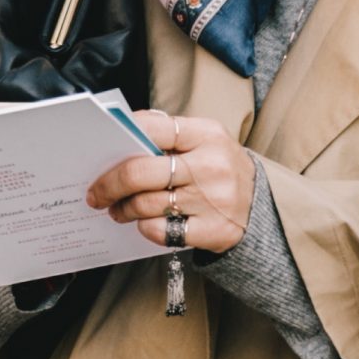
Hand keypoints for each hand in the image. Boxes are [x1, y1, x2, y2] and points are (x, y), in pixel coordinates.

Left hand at [87, 112, 254, 253]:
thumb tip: (121, 135)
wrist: (261, 209)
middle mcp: (210, 165)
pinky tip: (145, 223)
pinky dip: (145, 227)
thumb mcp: (206, 141)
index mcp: (207, 134)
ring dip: (123, 209)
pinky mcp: (212, 230)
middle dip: (109, 184)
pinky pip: (159, 231)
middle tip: (96, 193)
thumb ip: (169, 135)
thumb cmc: (220, 170)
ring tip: (117, 210)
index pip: (152, 127)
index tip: (102, 149)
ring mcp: (211, 200)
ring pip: (145, 204)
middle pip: (139, 172)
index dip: (122, 136)